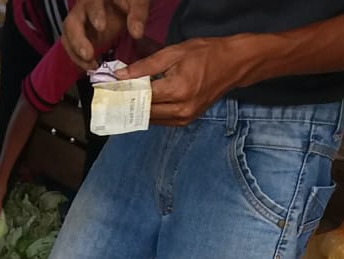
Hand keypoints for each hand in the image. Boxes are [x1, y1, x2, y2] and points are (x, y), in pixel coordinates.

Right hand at [62, 0, 147, 71]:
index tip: (102, 27)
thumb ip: (137, 12)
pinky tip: (92, 66)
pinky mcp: (78, 38)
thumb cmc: (126, 1)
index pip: (91, 3)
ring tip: (92, 66)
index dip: (95, 15)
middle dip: (78, 41)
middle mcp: (82, 10)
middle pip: (71, 24)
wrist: (118, 7)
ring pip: (68, 39)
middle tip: (88, 55)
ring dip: (77, 55)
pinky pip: (72, 50)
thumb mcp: (136, 1)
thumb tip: (137, 33)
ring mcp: (77, 25)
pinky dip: (79, 60)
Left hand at [119, 36, 256, 125]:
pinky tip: (142, 103)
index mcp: (178, 90)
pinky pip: (160, 120)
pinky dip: (150, 112)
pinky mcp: (185, 121)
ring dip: (136, 110)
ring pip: (150, 119)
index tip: (109, 90)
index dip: (124, 93)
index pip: (142, 96)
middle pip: (144, 111)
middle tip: (112, 96)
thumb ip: (146, 66)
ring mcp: (184, 118)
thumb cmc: (206, 53)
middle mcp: (180, 109)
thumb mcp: (175, 52)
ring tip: (124, 99)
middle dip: (127, 104)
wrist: (234, 64)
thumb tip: (121, 76)